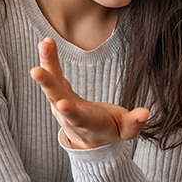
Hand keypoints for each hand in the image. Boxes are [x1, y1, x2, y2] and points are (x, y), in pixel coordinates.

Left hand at [30, 37, 149, 148]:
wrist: (89, 138)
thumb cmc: (110, 131)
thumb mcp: (125, 131)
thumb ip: (134, 124)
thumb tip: (145, 113)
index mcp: (88, 124)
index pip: (78, 118)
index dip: (71, 113)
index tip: (63, 105)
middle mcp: (70, 114)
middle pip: (57, 99)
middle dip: (48, 84)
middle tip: (36, 71)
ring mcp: (62, 103)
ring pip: (52, 85)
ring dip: (46, 64)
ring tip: (43, 45)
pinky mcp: (59, 92)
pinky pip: (53, 74)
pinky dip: (50, 59)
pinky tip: (46, 43)